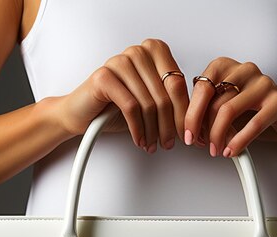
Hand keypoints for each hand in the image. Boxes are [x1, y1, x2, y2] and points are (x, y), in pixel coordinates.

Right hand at [59, 38, 189, 151]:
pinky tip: (140, 140)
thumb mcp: (151, 104)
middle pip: (165, 95)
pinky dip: (138, 129)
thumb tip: (193, 121)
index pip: (177, 84)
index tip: (186, 133)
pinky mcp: (105, 76)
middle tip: (168, 144)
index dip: (183, 113)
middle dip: (169, 126)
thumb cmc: (116, 107)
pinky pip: (131, 107)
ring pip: (149, 103)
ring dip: (153, 131)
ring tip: (152, 145)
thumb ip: (170, 103)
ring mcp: (120, 61)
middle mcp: (138, 51)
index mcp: (154, 52)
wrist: (82, 113)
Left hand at [184, 57, 276, 157]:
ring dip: (218, 136)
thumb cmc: (255, 115)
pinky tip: (232, 150)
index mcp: (227, 67)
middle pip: (213, 100)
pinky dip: (239, 141)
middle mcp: (245, 70)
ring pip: (228, 110)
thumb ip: (207, 112)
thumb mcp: (226, 110)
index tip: (187, 135)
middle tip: (201, 145)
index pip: (201, 87)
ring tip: (216, 150)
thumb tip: (188, 128)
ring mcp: (263, 83)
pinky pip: (253, 123)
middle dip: (202, 128)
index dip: (191, 114)